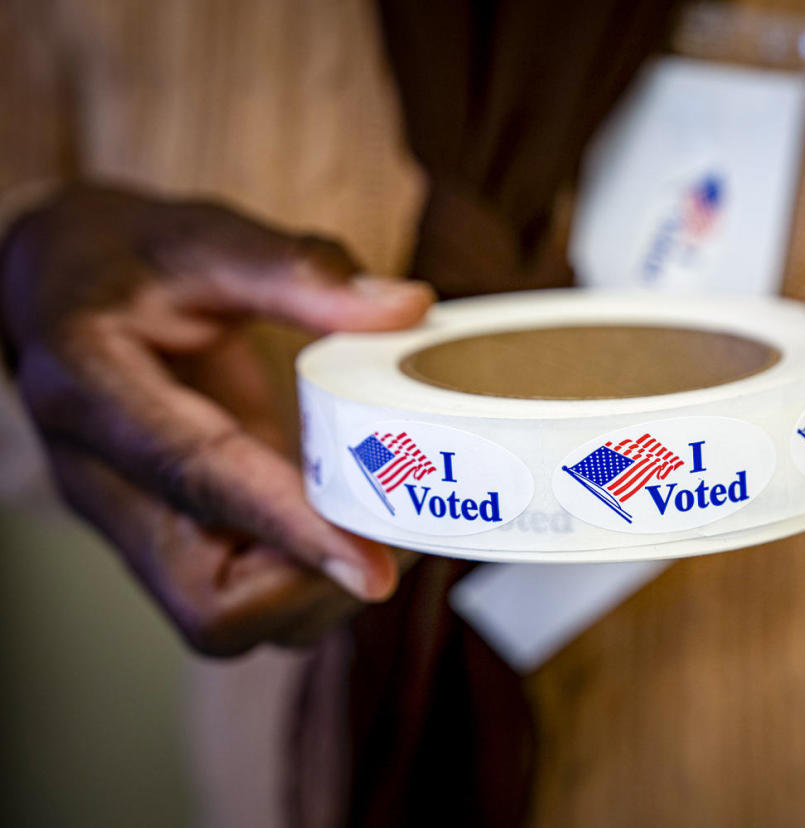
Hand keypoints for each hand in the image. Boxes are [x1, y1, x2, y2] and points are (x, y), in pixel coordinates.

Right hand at [0, 185, 433, 653]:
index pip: (197, 479)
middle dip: (310, 582)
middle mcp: (102, 481)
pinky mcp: (166, 538)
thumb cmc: (128, 263)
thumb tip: (407, 306)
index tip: (373, 567)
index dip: (290, 528)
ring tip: (378, 523)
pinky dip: (303, 582)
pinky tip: (348, 525)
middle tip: (388, 530)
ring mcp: (132, 522)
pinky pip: (234, 599)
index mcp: (92, 390)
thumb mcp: (204, 238)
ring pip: (222, 618)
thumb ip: (300, 270)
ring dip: (314, 591)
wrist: (57, 292)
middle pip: (205, 597)